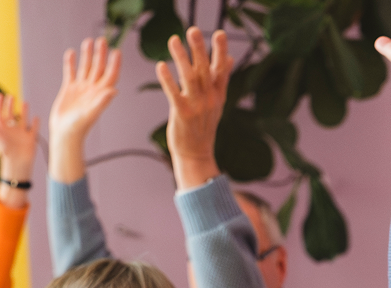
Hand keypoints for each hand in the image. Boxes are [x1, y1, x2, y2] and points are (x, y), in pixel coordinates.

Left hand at [0, 94, 37, 208]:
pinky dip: (35, 123)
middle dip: (9, 105)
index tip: (0, 94)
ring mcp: (21, 134)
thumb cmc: (6, 150)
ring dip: (24, 111)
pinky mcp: (31, 139)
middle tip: (10, 96)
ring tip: (25, 102)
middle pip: (9, 114)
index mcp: (2, 128)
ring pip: (22, 119)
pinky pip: (33, 129)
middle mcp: (11, 129)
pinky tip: (37, 117)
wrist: (17, 164)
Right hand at [48, 36, 119, 183]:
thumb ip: (102, 101)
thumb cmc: (80, 127)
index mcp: (101, 94)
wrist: (66, 133)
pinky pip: (71, 73)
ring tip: (89, 41)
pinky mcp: (69, 89)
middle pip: (98, 68)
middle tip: (103, 39)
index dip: (114, 63)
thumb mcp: (92, 113)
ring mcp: (81, 88)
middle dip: (101, 54)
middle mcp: (93, 89)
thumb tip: (114, 90)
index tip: (117, 51)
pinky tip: (71, 52)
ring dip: (88, 55)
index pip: (110, 75)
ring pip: (86, 67)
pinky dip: (71, 63)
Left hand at [156, 27, 231, 189]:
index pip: (221, 69)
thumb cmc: (203, 126)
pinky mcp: (183, 114)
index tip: (220, 33)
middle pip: (205, 70)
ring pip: (190, 78)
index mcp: (219, 95)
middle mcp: (210, 99)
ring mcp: (197, 107)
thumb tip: (229, 59)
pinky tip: (161, 66)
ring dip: (181, 58)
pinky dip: (168, 80)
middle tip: (193, 30)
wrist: (197, 154)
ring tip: (173, 40)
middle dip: (200, 49)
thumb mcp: (216, 102)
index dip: (220, 52)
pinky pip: (174, 94)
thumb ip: (220, 79)